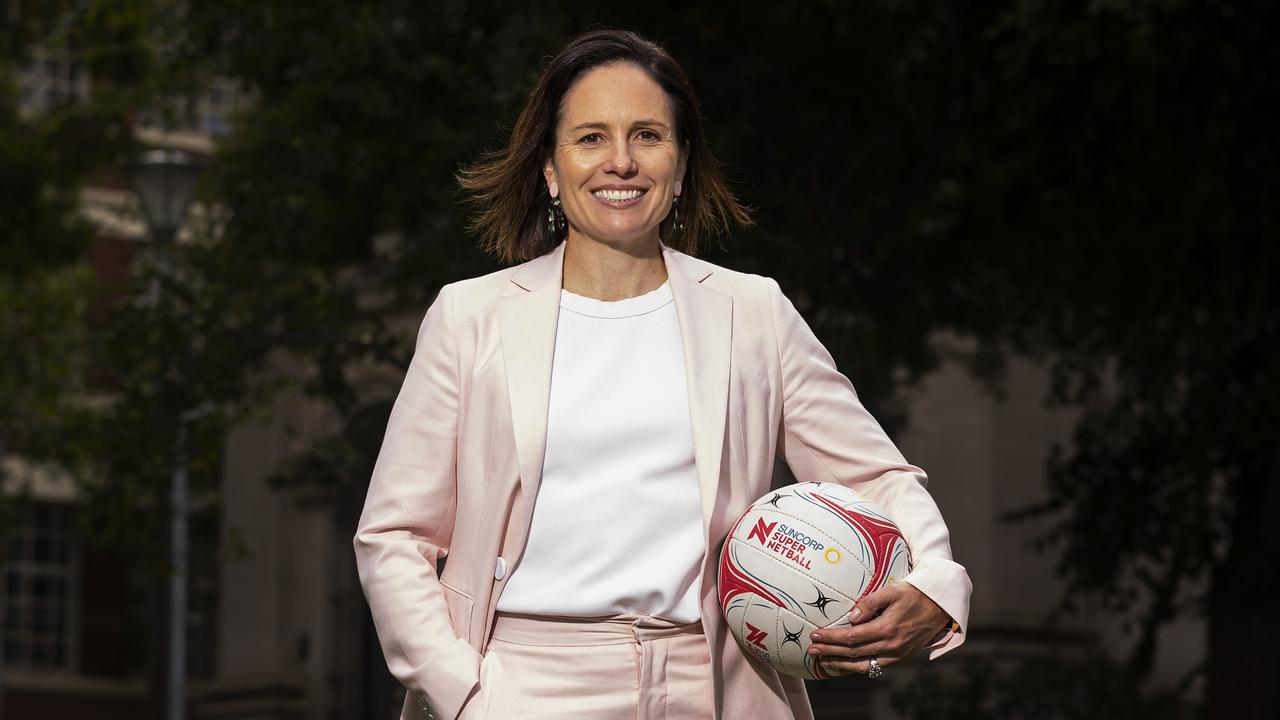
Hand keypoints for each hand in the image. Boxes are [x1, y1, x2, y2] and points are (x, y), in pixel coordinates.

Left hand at [807, 582, 951, 677]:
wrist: (939, 606)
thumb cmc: (914, 594)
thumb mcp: (892, 590)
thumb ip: (871, 602)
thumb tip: (851, 616)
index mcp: (887, 628)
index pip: (852, 637)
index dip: (831, 638)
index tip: (815, 634)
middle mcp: (891, 645)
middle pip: (853, 652)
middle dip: (830, 651)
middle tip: (811, 649)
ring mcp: (896, 654)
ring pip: (863, 665)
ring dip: (840, 663)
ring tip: (822, 660)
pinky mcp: (900, 656)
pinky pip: (875, 666)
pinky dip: (857, 668)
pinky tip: (844, 664)